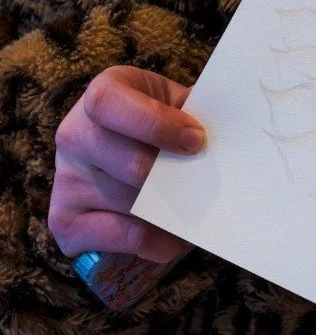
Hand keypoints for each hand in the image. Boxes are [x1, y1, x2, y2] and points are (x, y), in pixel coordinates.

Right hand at [50, 66, 203, 263]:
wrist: (127, 146)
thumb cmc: (159, 119)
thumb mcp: (175, 101)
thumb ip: (196, 108)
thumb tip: (233, 127)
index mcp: (102, 94)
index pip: (110, 104)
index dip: (155, 123)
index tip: (196, 140)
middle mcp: (74, 134)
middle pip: (126, 162)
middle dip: (172, 175)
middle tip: (204, 181)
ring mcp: (64, 179)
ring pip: (127, 202)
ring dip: (169, 209)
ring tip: (198, 207)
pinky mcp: (64, 220)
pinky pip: (114, 236)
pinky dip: (150, 240)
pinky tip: (174, 236)